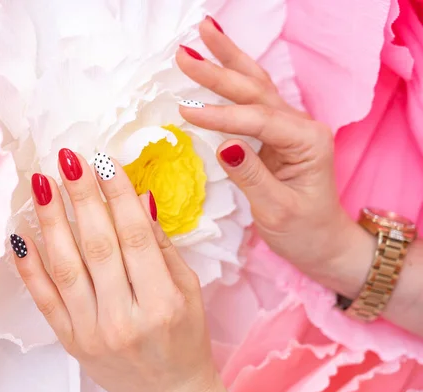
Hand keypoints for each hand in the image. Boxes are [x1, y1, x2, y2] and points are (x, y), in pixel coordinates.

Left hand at [10, 150, 229, 391]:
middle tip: (68, 159)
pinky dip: (29, 266)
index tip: (102, 161)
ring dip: (51, 221)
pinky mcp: (71, 341)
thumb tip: (138, 199)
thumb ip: (162, 245)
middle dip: (81, 196)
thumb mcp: (189, 290)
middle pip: (97, 245)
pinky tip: (20, 233)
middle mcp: (124, 318)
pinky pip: (43, 299)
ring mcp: (92, 332)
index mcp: (161, 303)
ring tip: (42, 183)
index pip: (135, 236)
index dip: (117, 195)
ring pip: (66, 267)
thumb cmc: (185, 339)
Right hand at [176, 17, 422, 336]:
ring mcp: (288, 126)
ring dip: (228, 60)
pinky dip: (232, 78)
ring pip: (255, 85)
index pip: (258, 120)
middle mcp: (300, 126)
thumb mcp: (276, 210)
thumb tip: (224, 144)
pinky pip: (252, 100)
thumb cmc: (303, 231)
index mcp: (307, 142)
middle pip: (256, 90)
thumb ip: (250, 175)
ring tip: (204, 34)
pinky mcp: (275, 133)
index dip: (222, 116)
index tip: (186, 113)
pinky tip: (219, 62)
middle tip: (184, 53)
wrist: (322, 242)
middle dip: (219, 70)